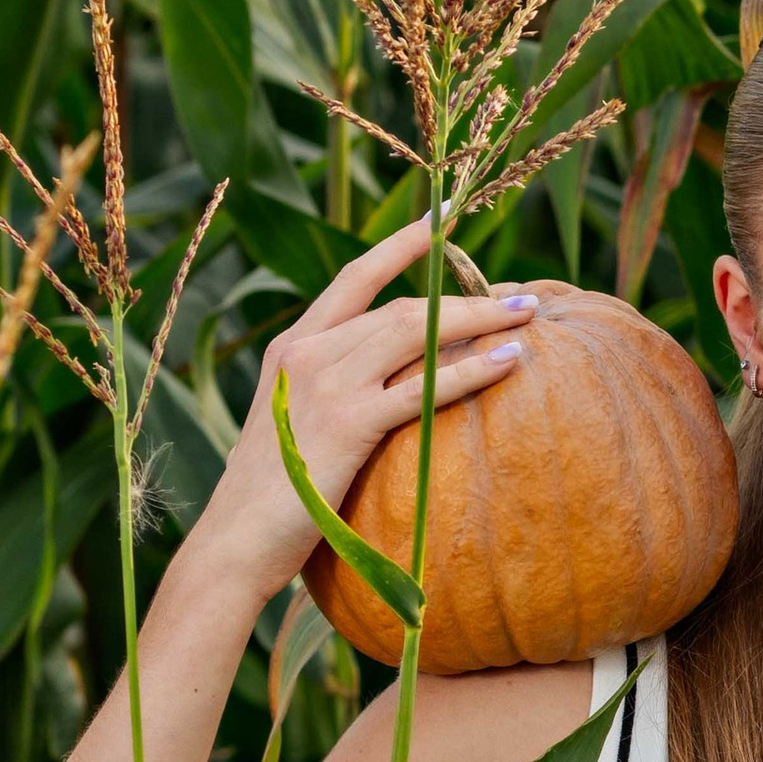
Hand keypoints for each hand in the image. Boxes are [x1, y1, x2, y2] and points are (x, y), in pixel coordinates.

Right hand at [194, 216, 552, 600]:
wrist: (235, 541)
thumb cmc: (270, 499)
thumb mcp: (291, 428)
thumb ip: (326, 397)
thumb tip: (379, 396)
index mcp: (292, 347)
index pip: (353, 280)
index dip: (400, 248)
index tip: (439, 221)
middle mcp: (307, 352)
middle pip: (399, 306)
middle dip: (464, 295)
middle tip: (519, 296)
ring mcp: (326, 384)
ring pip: (414, 333)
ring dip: (477, 320)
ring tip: (527, 318)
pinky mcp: (347, 423)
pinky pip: (422, 386)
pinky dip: (470, 369)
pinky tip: (508, 360)